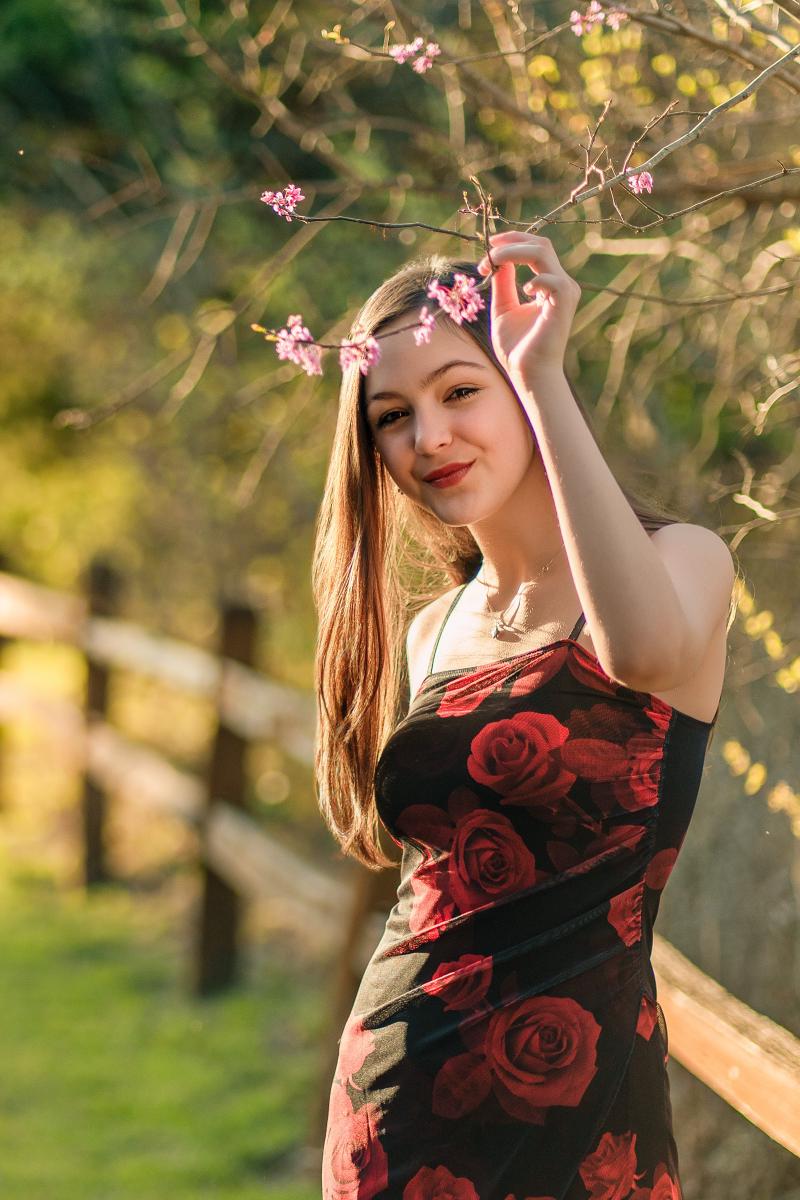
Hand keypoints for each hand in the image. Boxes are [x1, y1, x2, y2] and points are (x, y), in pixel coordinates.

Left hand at [476, 231, 580, 384]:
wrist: (528, 372)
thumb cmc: (517, 346)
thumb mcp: (503, 307)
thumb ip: (503, 282)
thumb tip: (497, 258)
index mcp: (548, 284)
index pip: (534, 249)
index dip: (510, 242)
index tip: (487, 248)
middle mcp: (560, 284)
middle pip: (540, 243)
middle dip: (511, 240)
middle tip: (488, 248)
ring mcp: (565, 292)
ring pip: (542, 252)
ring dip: (514, 252)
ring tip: (493, 261)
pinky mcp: (564, 304)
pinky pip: (552, 279)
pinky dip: (535, 279)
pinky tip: (524, 290)